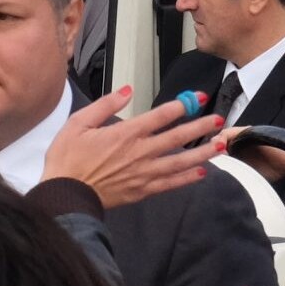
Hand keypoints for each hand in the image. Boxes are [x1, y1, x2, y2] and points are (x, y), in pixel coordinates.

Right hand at [42, 87, 226, 208]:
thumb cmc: (67, 158)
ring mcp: (143, 173)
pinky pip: (170, 183)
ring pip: (180, 161)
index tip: (199, 97)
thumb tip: (127, 91)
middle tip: (219, 120)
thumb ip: (105, 105)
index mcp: (126, 133)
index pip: (161, 115)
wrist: (63, 194)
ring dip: (202, 152)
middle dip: (201, 127)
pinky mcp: (142, 190)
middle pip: (178, 137)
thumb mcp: (78, 123)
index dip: (183, 104)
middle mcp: (140, 152)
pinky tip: (202, 172)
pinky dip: (187, 178)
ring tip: (221, 145)